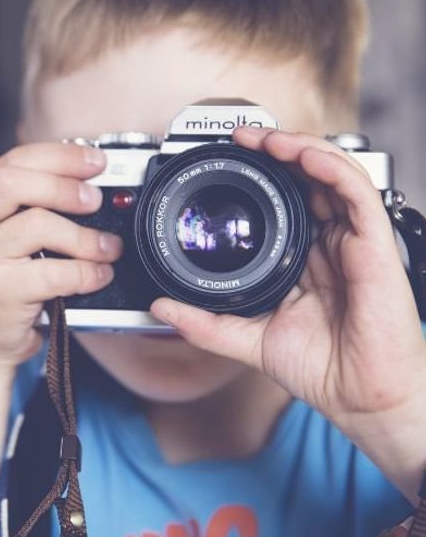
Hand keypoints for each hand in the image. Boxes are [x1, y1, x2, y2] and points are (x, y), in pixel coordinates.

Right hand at [0, 142, 121, 366]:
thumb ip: (25, 205)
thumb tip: (84, 179)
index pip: (12, 161)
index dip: (59, 156)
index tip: (94, 162)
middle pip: (15, 183)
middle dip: (65, 185)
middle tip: (95, 200)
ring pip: (39, 225)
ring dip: (84, 235)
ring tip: (106, 246)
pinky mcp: (0, 292)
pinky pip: (55, 272)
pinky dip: (86, 272)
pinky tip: (97, 275)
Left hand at [150, 126, 425, 424]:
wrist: (361, 400)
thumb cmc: (322, 369)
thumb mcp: (247, 339)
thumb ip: (204, 322)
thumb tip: (160, 307)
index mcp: (305, 256)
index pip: (287, 198)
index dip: (262, 172)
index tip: (227, 158)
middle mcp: (331, 242)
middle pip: (309, 177)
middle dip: (276, 148)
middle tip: (241, 137)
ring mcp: (354, 241)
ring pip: (333, 173)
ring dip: (299, 147)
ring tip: (265, 138)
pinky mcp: (375, 246)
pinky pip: (357, 193)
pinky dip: (330, 167)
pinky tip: (303, 156)